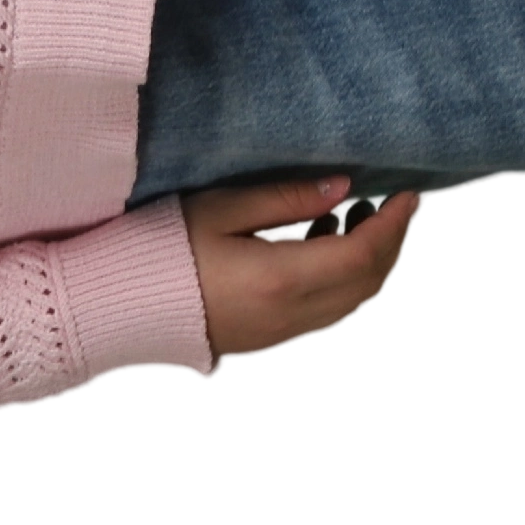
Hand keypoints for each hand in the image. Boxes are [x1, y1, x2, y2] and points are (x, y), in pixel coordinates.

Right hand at [183, 172, 433, 368]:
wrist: (115, 308)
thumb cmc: (158, 251)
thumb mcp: (218, 210)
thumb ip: (284, 199)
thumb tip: (342, 187)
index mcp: (282, 279)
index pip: (363, 252)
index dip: (393, 222)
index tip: (409, 192)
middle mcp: (292, 314)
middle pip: (368, 281)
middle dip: (391, 241)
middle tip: (396, 204)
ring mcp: (282, 331)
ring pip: (353, 300)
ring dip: (371, 263)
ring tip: (364, 221)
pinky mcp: (269, 336)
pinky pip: (329, 311)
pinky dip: (347, 281)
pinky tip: (328, 250)